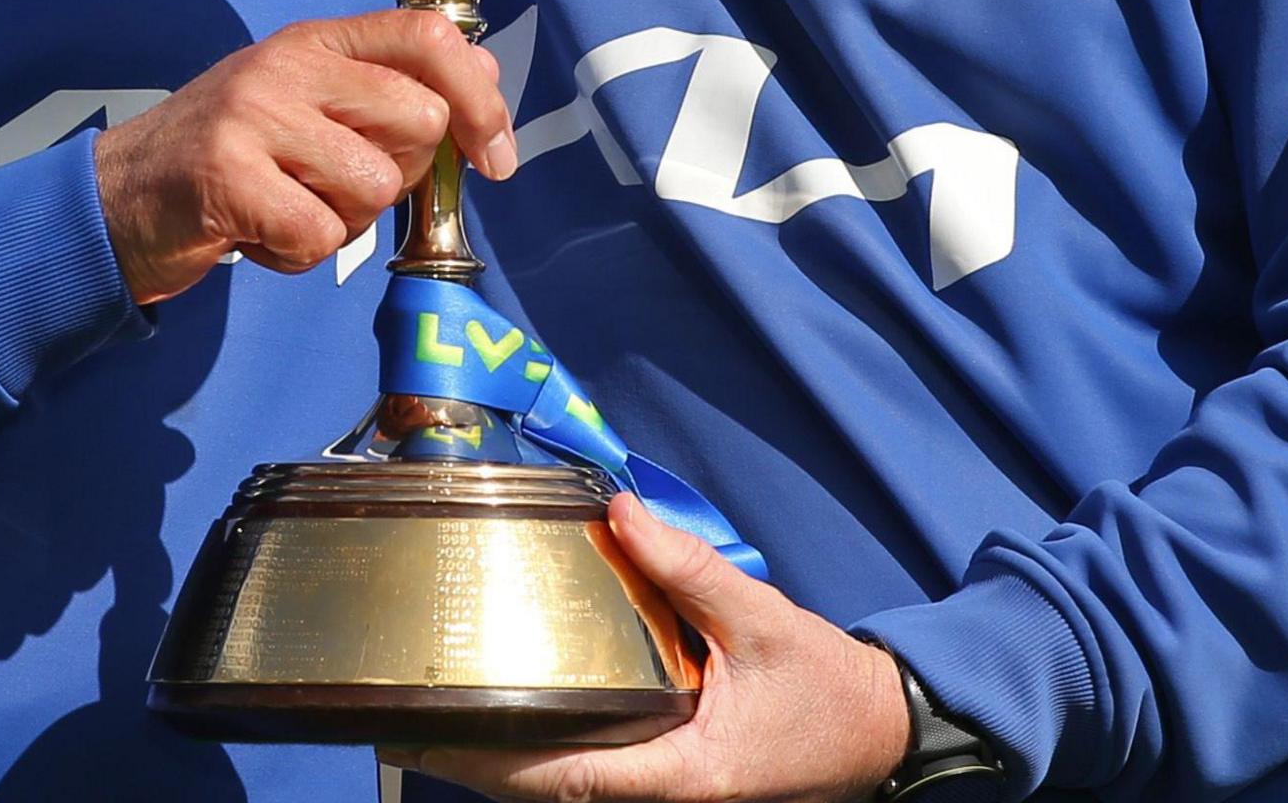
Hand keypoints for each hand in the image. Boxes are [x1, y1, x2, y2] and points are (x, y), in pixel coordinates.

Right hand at [93, 11, 515, 303]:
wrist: (113, 199)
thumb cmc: (228, 157)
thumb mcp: (304, 102)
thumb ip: (387, 88)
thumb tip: (486, 78)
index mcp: (314, 40)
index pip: (429, 37)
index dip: (481, 98)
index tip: (496, 157)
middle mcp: (286, 65)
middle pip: (418, 121)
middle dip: (397, 177)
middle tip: (336, 187)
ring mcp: (253, 117)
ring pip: (372, 187)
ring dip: (341, 222)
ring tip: (286, 208)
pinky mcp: (226, 177)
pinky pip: (320, 237)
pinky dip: (297, 256)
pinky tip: (259, 237)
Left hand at [394, 492, 910, 802]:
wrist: (879, 731)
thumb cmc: (828, 687)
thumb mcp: (765, 619)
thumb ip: (691, 569)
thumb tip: (621, 513)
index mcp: (686, 772)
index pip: (572, 776)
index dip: (496, 761)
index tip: (432, 738)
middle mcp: (667, 794)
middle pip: (552, 790)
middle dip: (479, 765)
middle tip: (407, 725)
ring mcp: (666, 791)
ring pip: (568, 787)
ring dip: (506, 761)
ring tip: (439, 721)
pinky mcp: (669, 775)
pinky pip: (593, 773)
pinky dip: (545, 754)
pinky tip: (511, 719)